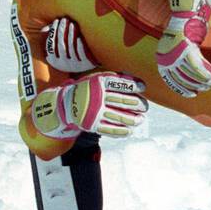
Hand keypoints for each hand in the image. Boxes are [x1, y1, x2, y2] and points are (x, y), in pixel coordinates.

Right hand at [31, 73, 147, 138]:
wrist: (66, 104)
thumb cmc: (88, 89)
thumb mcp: (97, 79)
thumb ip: (115, 79)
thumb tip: (137, 82)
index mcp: (99, 83)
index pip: (121, 84)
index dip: (134, 86)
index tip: (143, 87)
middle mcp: (97, 97)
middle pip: (123, 101)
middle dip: (138, 104)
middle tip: (145, 107)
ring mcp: (95, 112)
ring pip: (119, 116)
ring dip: (133, 119)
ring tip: (140, 119)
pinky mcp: (92, 125)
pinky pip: (110, 130)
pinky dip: (122, 131)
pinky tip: (129, 130)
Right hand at [45, 17, 96, 73]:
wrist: (90, 66)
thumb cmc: (72, 54)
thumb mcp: (61, 49)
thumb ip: (53, 38)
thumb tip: (43, 29)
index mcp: (55, 62)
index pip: (50, 46)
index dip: (52, 32)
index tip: (56, 21)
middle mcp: (64, 65)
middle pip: (60, 45)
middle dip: (61, 30)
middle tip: (64, 19)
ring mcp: (75, 65)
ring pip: (71, 48)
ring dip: (71, 34)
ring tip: (72, 24)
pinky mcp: (85, 64)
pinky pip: (81, 54)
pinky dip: (80, 46)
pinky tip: (80, 37)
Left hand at [156, 0, 210, 96]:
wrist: (187, 0)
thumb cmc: (187, 17)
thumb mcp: (184, 37)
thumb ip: (185, 49)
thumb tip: (189, 61)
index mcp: (164, 52)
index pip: (169, 77)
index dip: (180, 87)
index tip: (191, 93)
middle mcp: (167, 52)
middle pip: (179, 78)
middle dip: (192, 86)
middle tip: (203, 89)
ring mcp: (176, 50)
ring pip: (189, 74)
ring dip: (201, 81)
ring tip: (210, 83)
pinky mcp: (186, 47)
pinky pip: (196, 67)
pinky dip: (204, 74)